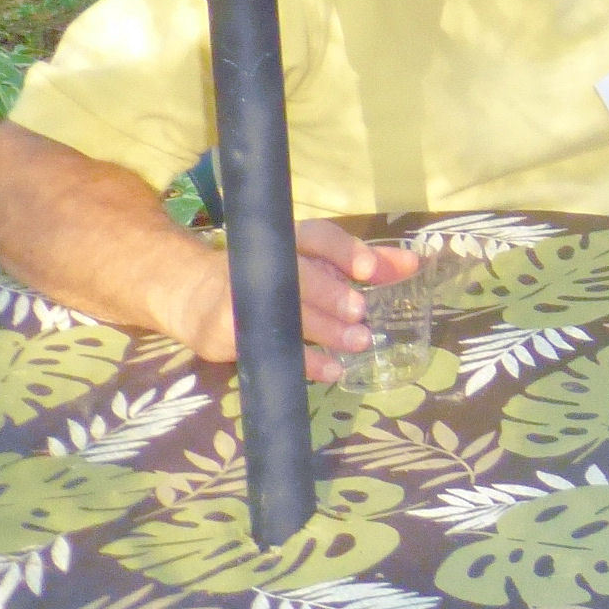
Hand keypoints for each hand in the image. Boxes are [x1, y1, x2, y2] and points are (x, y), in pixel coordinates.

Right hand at [166, 221, 419, 383]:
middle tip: (361, 311)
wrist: (194, 295)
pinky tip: (331, 370)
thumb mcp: (314, 262)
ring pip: (287, 313)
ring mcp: (242, 297)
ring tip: (358, 343)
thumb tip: (414, 263)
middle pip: (300, 275)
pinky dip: (304, 361)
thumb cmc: (272, 276)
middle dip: (332, 293)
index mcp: (290, 240)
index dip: (345, 252)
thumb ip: (364, 263)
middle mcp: (264, 263)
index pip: (318, 237)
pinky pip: (271, 347)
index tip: (370, 270)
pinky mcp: (228, 330)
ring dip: (325, 330)